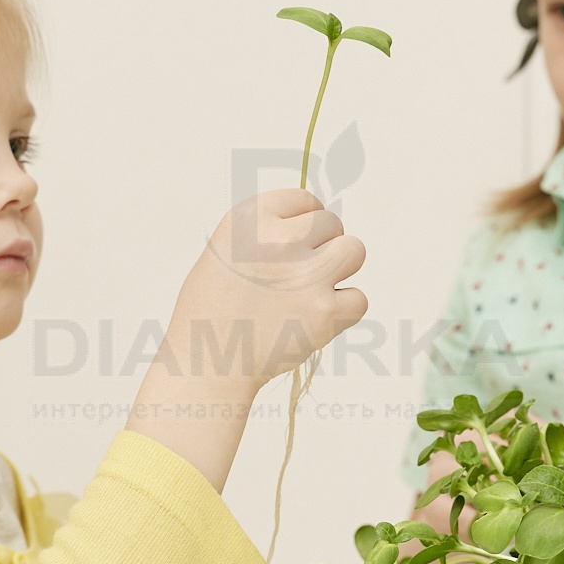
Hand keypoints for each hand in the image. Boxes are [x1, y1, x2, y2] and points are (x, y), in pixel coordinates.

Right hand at [166, 189, 366, 393]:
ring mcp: (306, 276)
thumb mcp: (225, 250)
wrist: (205, 365)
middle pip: (333, 223)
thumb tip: (316, 223)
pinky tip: (317, 319)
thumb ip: (267, 231)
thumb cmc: (211, 310)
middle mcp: (280, 240)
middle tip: (299, 275)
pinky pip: (359, 299)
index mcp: (250, 219)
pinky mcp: (325, 312)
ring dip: (340, 269)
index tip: (293, 244)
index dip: (303, 222)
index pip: (304, 198)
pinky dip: (344, 311)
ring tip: (315, 290)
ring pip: (355, 251)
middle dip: (322, 246)